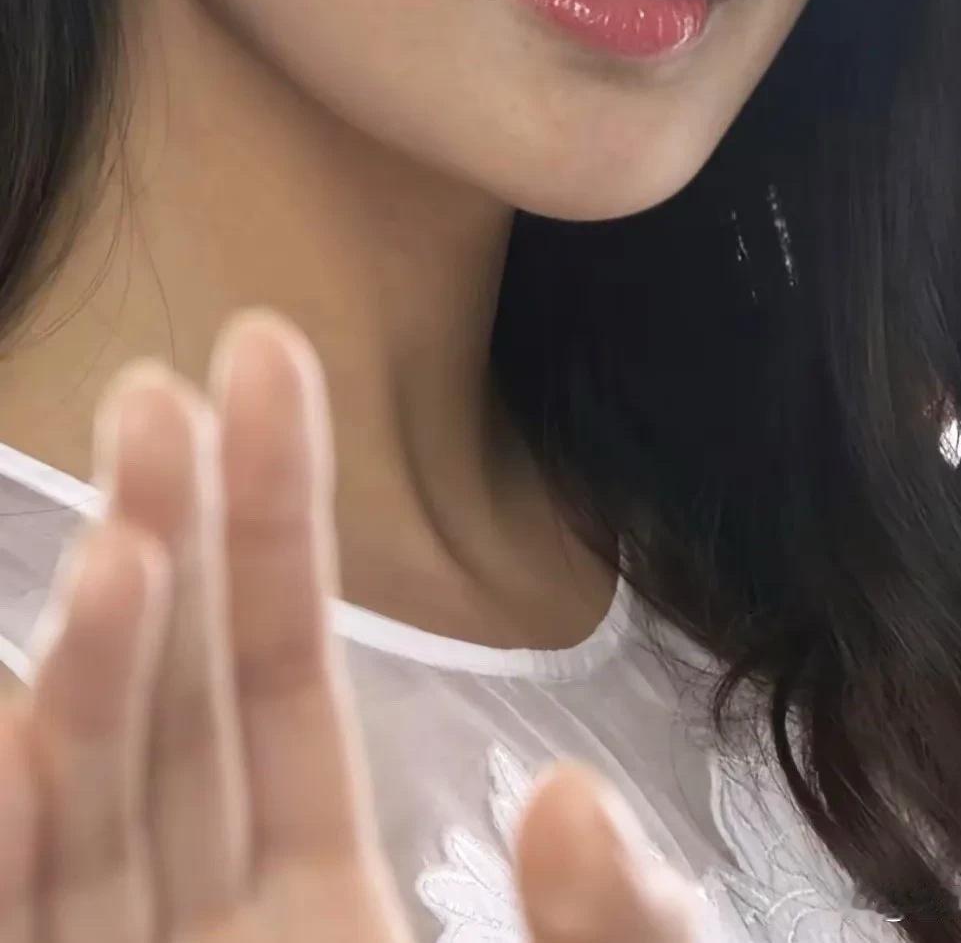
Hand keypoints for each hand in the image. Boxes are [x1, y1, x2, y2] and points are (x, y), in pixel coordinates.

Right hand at [0, 308, 706, 942]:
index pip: (280, 682)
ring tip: (120, 550)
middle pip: (174, 725)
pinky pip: (34, 942)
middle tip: (149, 391)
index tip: (265, 354)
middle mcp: (216, 937)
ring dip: (92, 685)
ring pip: (95, 826)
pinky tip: (19, 739)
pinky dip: (14, 854)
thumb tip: (569, 796)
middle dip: (162, 550)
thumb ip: (621, 936)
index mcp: (322, 912)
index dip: (268, 518)